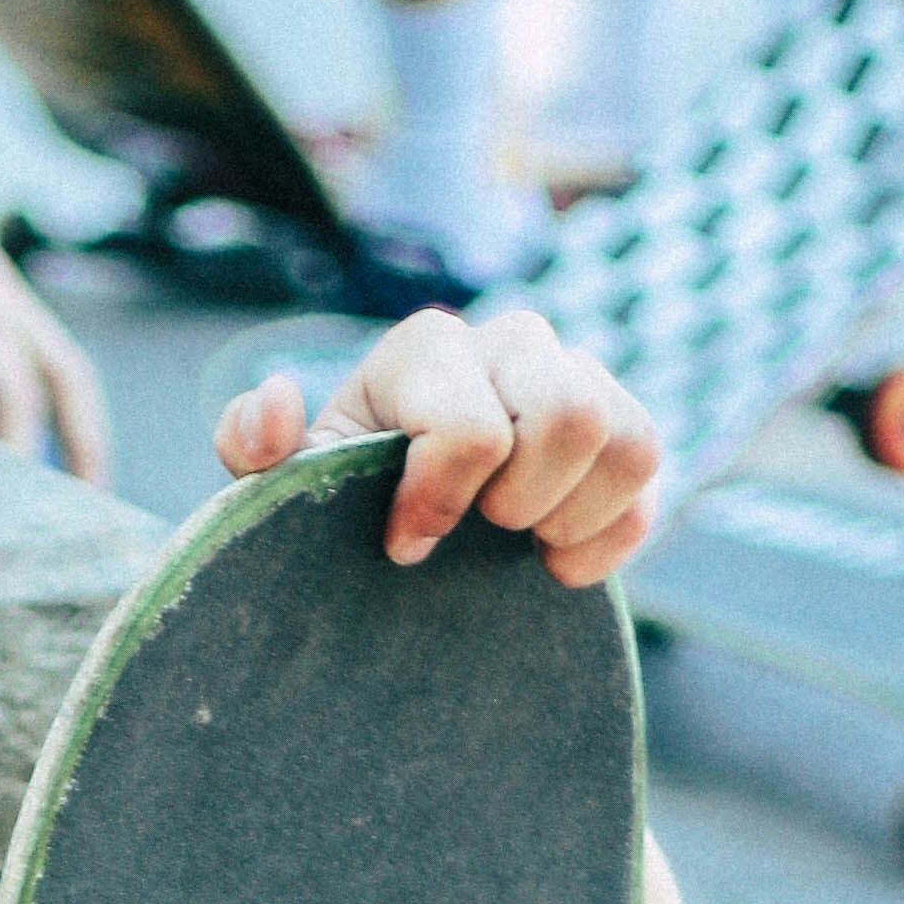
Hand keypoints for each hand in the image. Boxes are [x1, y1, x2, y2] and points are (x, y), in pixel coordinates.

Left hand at [213, 301, 658, 581]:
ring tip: (517, 543)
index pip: (470, 425)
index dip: (442, 501)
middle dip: (521, 500)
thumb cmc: (332, 507)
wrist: (389, 541)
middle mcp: (510, 343)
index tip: (405, 542)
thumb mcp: (277, 487)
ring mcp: (575, 380)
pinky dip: (609, 534)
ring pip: (627, 439)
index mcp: (425, 349)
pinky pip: (650, 476)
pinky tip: (552, 559)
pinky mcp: (620, 433)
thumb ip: (253, 445)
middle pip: (570, 414)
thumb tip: (280, 402)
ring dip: (571, 514)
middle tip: (476, 532)